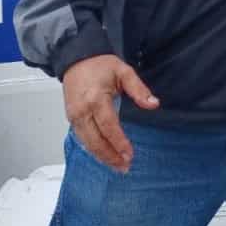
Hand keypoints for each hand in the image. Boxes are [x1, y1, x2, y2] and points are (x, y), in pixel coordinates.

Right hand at [62, 54, 159, 172]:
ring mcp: (74, 116)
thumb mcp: (124, 71)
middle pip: (96, 141)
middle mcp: (82, 110)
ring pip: (87, 143)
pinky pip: (82, 138)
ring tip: (117, 165)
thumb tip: (153, 104)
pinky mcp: (71, 118)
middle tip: (125, 166)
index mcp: (96, 99)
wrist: (76, 59)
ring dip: (102, 157)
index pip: (109, 127)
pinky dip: (93, 149)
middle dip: (110, 156)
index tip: (129, 154)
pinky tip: (104, 155)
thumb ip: (139, 89)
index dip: (119, 143)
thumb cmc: (99, 65)